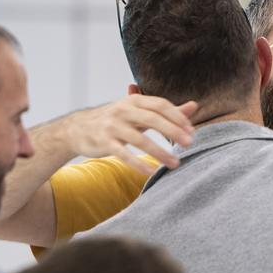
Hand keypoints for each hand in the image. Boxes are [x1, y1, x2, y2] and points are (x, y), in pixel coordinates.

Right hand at [59, 94, 196, 174]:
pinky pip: (123, 154)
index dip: (177, 117)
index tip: (191, 131)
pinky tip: (150, 172)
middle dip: (173, 132)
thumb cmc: (116, 119)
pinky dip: (138, 164)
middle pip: (153, 119)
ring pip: (140, 139)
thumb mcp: (139, 111)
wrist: (78, 128)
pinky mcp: (104, 142)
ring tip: (175, 163)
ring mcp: (112, 126)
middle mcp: (123, 110)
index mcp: (134, 100)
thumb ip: (166, 111)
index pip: (160, 105)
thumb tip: (194, 106)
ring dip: (160, 152)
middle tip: (190, 144)